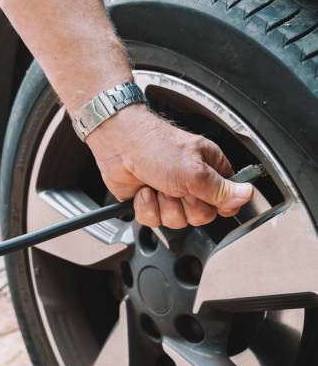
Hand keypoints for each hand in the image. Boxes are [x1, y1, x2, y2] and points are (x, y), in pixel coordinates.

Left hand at [85, 105, 253, 227]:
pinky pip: (153, 221)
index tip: (208, 200)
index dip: (219, 206)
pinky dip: (146, 207)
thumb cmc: (155, 146)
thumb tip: (246, 195)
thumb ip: (220, 189)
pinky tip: (144, 191)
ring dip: (164, 205)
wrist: (119, 144)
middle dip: (186, 206)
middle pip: (202, 216)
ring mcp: (169, 193)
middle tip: (178, 187)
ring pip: (176, 221)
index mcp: (210, 169)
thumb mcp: (194, 170)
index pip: (227, 200)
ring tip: (158, 185)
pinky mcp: (149, 202)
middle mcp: (191, 183)